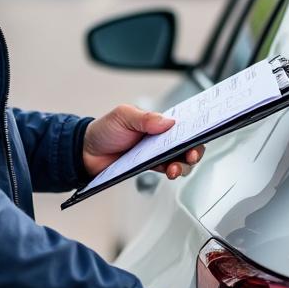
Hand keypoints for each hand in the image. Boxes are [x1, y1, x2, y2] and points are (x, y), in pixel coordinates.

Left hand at [82, 104, 205, 179]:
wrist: (86, 153)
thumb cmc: (104, 130)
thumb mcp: (123, 116)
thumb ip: (145, 118)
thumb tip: (167, 121)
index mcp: (157, 121)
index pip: (182, 124)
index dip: (196, 128)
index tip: (202, 131)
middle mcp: (160, 137)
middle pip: (187, 144)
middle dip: (194, 149)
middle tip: (192, 153)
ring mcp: (156, 153)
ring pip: (179, 159)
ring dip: (183, 164)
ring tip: (176, 168)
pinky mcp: (149, 167)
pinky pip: (166, 169)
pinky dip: (171, 171)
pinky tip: (169, 171)